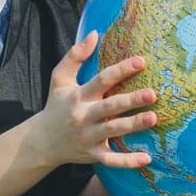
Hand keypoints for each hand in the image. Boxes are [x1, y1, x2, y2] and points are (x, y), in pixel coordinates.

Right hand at [28, 31, 157, 168]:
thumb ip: (75, 56)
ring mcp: (88, 137)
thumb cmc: (56, 105)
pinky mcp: (92, 155)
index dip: (121, 70)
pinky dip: (128, 161)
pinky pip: (111, 159)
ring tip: (153, 118)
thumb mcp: (59, 79)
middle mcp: (84, 116)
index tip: (141, 61)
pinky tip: (147, 158)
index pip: (102, 80)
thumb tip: (94, 33)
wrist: (41, 141)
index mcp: (79, 95)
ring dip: (133, 125)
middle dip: (131, 100)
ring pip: (113, 131)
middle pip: (110, 107)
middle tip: (153, 94)